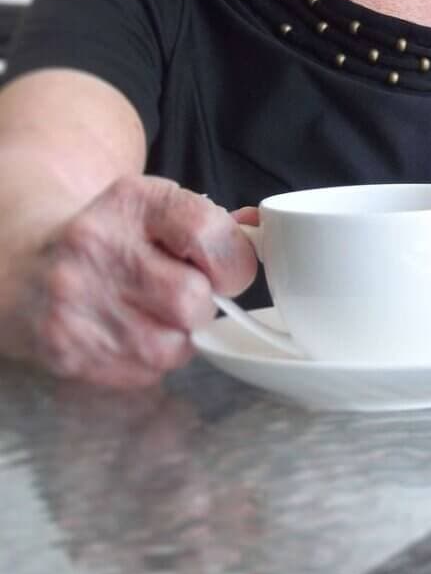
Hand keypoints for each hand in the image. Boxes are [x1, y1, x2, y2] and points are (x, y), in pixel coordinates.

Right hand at [12, 175, 257, 387]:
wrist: (25, 263)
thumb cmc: (112, 237)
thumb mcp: (155, 209)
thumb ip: (213, 224)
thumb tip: (262, 236)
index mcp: (133, 201)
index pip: (208, 232)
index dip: (232, 261)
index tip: (226, 269)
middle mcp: (98, 246)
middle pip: (191, 300)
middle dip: (201, 305)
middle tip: (185, 295)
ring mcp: (75, 299)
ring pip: (171, 345)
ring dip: (177, 337)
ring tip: (154, 314)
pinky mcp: (66, 347)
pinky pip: (143, 372)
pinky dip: (149, 359)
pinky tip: (128, 331)